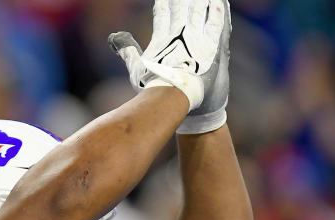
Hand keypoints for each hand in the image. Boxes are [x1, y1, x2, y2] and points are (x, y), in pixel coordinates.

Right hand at [108, 0, 227, 113]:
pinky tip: (220, 0)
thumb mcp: (135, 68)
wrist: (172, 95)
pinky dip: (218, 10)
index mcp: (162, 38)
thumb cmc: (152, 86)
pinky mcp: (211, 46)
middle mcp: (179, 34)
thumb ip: (127, 50)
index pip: (161, 14)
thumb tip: (114, 36)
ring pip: (199, 11)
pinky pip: (216, 23)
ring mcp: (196, 38)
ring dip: (201, 1)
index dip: (162, 3)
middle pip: (181, 8)